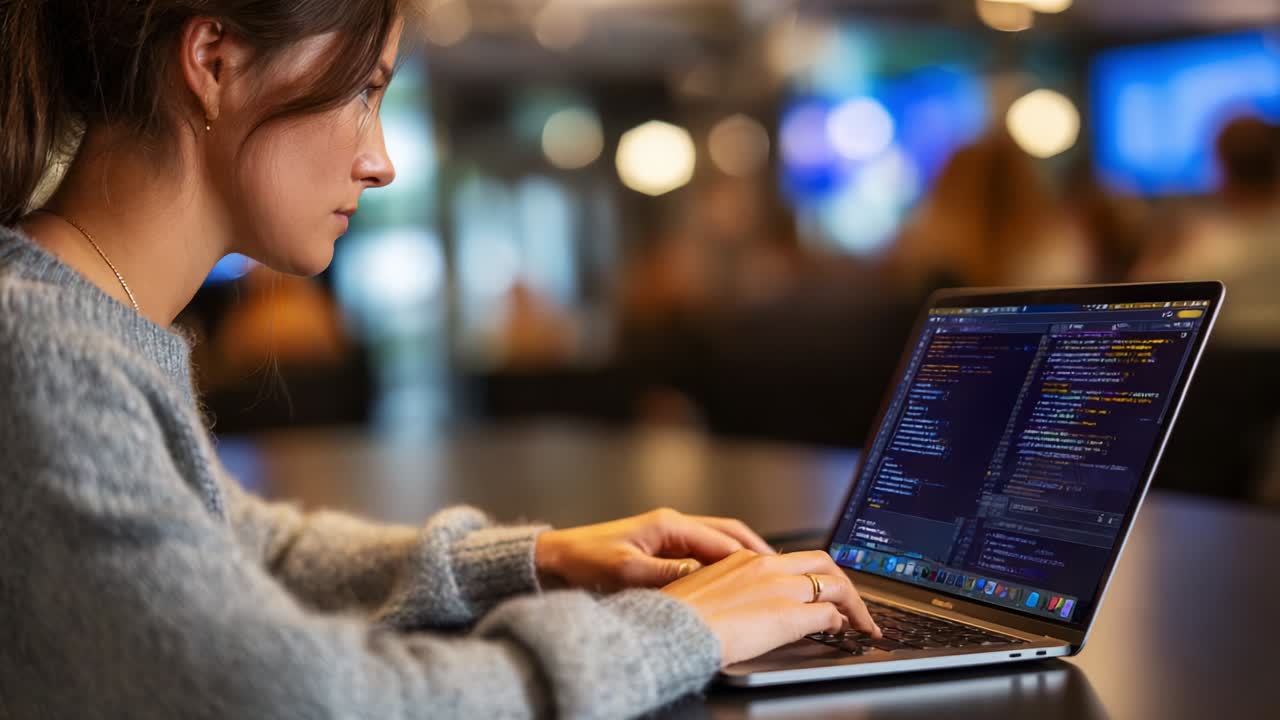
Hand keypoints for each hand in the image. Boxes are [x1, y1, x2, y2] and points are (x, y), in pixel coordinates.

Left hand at [533, 508, 775, 591]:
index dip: (750, 557)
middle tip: (782, 570)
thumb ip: (665, 574)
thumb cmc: (583, 560)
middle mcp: (672, 525)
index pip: (722, 540)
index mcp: (668, 524)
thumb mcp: (625, 571)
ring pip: (718, 542)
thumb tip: (701, 577)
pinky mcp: (661, 549)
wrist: (554, 560)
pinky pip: (703, 553)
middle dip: (756, 551)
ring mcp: (668, 536)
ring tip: (765, 575)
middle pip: (728, 534)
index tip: (773, 572)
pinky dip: (723, 563)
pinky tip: (731, 581)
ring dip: (742, 557)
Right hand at [661, 549, 881, 666]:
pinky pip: (829, 614)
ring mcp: (780, 589)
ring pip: (834, 585)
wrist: (675, 630)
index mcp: (744, 559)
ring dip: (853, 604)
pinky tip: (843, 632)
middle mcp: (766, 567)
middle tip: (852, 601)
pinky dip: (843, 622)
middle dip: (843, 581)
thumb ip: (730, 590)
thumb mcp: (705, 592)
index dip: (812, 574)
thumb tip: (743, 604)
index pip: (791, 560)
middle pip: (823, 563)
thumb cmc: (680, 618)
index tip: (818, 588)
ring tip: (860, 621)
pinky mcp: (790, 615)